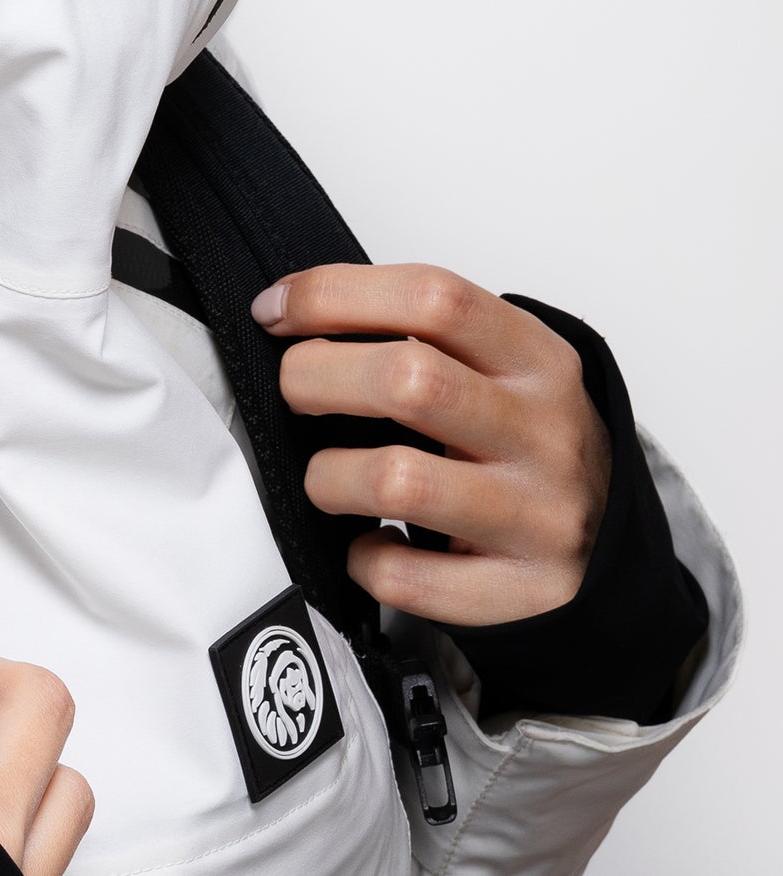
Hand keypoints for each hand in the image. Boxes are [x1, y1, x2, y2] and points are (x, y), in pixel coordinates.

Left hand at [254, 265, 612, 627]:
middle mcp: (544, 432)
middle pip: (409, 379)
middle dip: (316, 377)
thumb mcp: (501, 365)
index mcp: (535, 358)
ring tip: (328, 477)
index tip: (276, 311)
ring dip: (330, 476)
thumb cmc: (525, 439)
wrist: (611, 542)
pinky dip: (365, 560)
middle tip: (295, 391)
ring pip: (399, 480)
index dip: (335, 295)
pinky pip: (410, 579)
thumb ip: (420, 333)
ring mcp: (539, 516)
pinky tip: (367, 542)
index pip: (433, 298)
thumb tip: (292, 316)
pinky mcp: (525, 593)